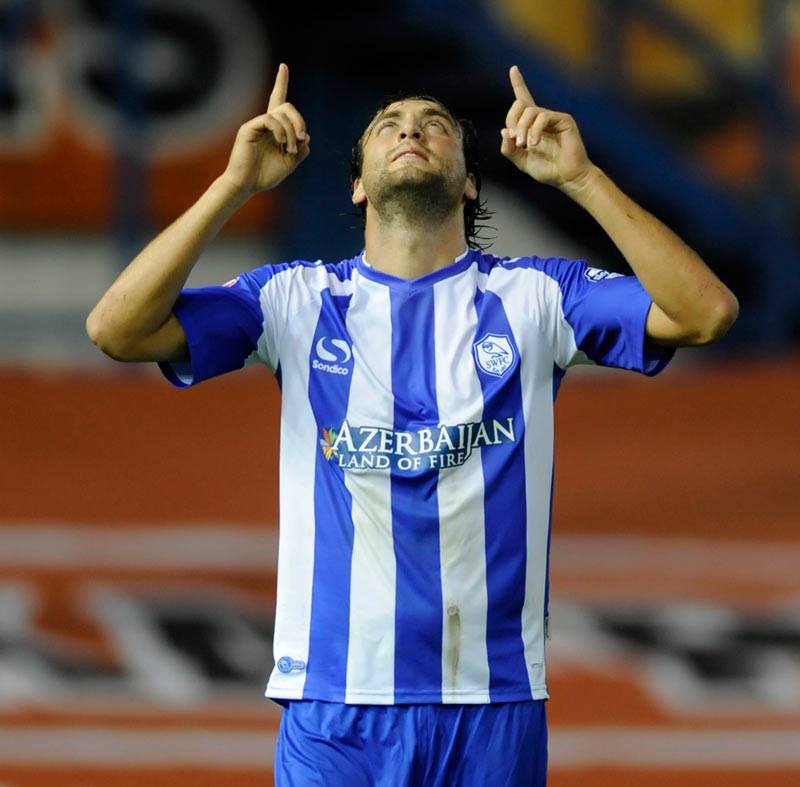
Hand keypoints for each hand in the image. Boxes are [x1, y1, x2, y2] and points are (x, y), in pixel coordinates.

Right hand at [222, 62, 310, 196]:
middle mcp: (265, 124)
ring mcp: (256, 125)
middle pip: (286, 106)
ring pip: (281, 114)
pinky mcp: (249, 128)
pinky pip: (269, 119)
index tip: (283, 66)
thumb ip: (300, 151)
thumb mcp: (289, 164)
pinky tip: (281, 144)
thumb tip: (307, 136)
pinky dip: (280, 131)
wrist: (246, 185)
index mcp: (274, 129)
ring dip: (291, 132)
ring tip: (290, 149)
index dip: (281, 83)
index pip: (278, 101)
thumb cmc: (264, 175)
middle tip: (301, 139)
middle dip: (299, 120)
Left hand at [500, 65, 594, 193]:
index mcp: (533, 125)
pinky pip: (542, 117)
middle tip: (517, 142)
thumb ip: (509, 149)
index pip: (523, 100)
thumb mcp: (522, 161)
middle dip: (513, 122)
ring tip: (526, 146)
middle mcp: (543, 118)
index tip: (513, 69)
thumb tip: (504, 130)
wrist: (567, 178)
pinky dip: (535, 131)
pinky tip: (535, 144)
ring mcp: (553, 118)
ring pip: (529, 112)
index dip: (518, 84)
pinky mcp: (563, 120)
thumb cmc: (548, 170)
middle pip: (520, 105)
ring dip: (523, 129)